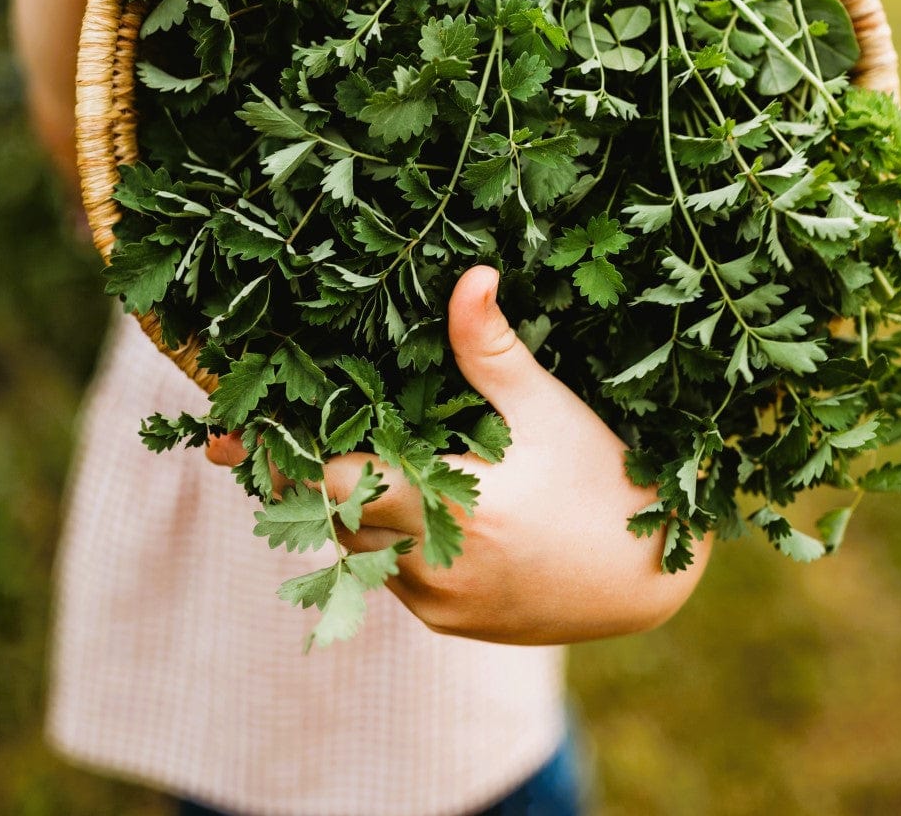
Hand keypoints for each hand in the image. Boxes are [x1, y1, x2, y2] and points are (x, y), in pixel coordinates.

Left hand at [208, 266, 710, 644]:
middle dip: (321, 472)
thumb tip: (470, 274)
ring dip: (353, 507)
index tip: (249, 423)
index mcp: (450, 511)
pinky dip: (386, 541)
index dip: (293, 450)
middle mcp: (432, 572)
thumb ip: (492, 349)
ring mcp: (439, 607)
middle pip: (333, 518)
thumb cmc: (606, 484)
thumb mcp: (549, 409)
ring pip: (357, 553)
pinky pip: (390, 581)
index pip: (333, 483)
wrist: (651, 579)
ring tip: (364, 458)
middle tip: (300, 428)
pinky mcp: (451, 626)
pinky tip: (415, 503)